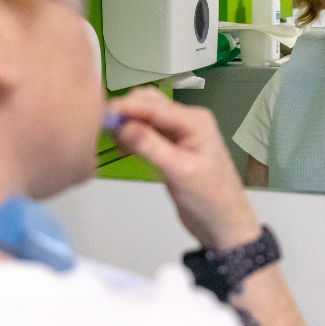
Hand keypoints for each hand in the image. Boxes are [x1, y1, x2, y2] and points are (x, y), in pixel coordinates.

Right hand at [106, 88, 258, 250]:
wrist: (222, 222)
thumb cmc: (209, 199)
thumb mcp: (179, 171)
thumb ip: (151, 146)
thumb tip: (124, 127)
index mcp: (194, 121)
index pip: (154, 106)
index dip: (126, 107)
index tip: (101, 114)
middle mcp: (187, 120)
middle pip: (148, 103)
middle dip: (125, 112)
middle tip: (102, 127)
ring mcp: (179, 132)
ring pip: (145, 116)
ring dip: (127, 123)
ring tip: (110, 138)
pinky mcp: (171, 146)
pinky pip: (147, 132)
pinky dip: (132, 135)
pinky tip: (122, 146)